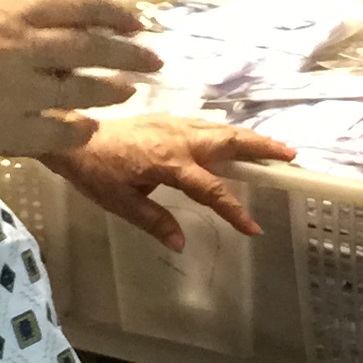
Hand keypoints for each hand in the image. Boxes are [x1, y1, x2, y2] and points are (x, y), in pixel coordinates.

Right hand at [0, 0, 160, 160]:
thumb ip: (24, 17)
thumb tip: (79, 19)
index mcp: (8, 12)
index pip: (80, 5)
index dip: (118, 14)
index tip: (139, 22)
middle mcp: (16, 47)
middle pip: (93, 47)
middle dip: (131, 54)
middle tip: (153, 61)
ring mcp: (14, 91)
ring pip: (84, 90)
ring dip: (113, 91)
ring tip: (127, 92)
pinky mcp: (6, 130)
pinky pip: (62, 131)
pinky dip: (81, 129)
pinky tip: (88, 127)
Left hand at [48, 115, 296, 249]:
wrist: (73, 136)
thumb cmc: (95, 172)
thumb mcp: (120, 203)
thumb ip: (154, 221)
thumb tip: (180, 243)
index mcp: (169, 163)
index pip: (212, 190)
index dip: (234, 210)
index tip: (254, 227)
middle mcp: (179, 139)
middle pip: (229, 142)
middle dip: (261, 148)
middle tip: (290, 156)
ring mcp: (174, 125)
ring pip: (221, 129)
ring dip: (250, 137)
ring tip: (274, 146)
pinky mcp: (168, 120)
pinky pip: (207, 124)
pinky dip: (228, 132)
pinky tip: (235, 139)